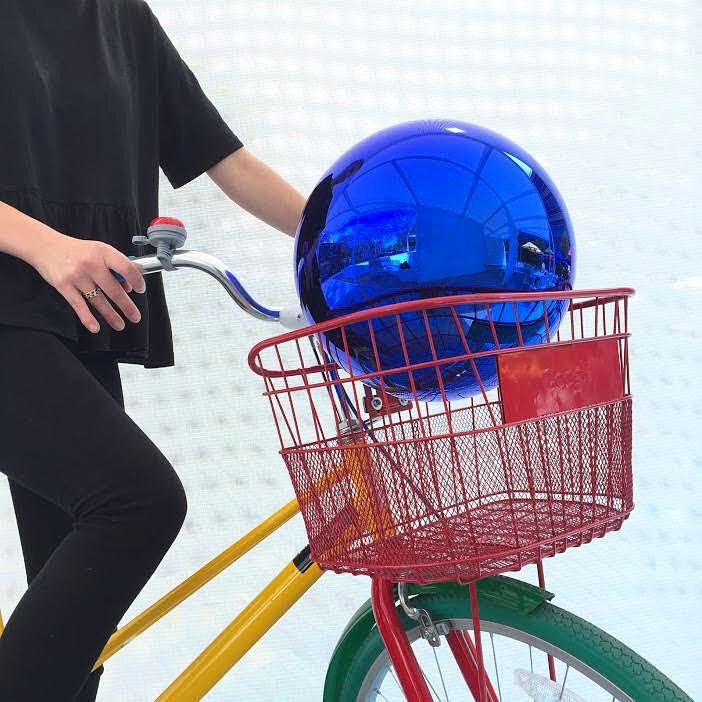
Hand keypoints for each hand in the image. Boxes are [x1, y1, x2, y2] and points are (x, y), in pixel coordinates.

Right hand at [31, 233, 146, 333]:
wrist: (46, 246)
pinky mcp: (63, 285)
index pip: (126, 268)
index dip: (137, 280)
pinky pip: (78, 305)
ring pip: (98, 300)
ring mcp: (77, 275)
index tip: (141, 290)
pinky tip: (95, 327)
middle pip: (113, 289)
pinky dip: (87, 318)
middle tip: (135, 316)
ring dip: (111, 315)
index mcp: (103, 252)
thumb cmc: (78, 251)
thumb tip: (129, 286)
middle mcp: (91, 263)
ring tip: (120, 324)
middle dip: (126, 306)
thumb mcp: (99, 251)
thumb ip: (116, 266)